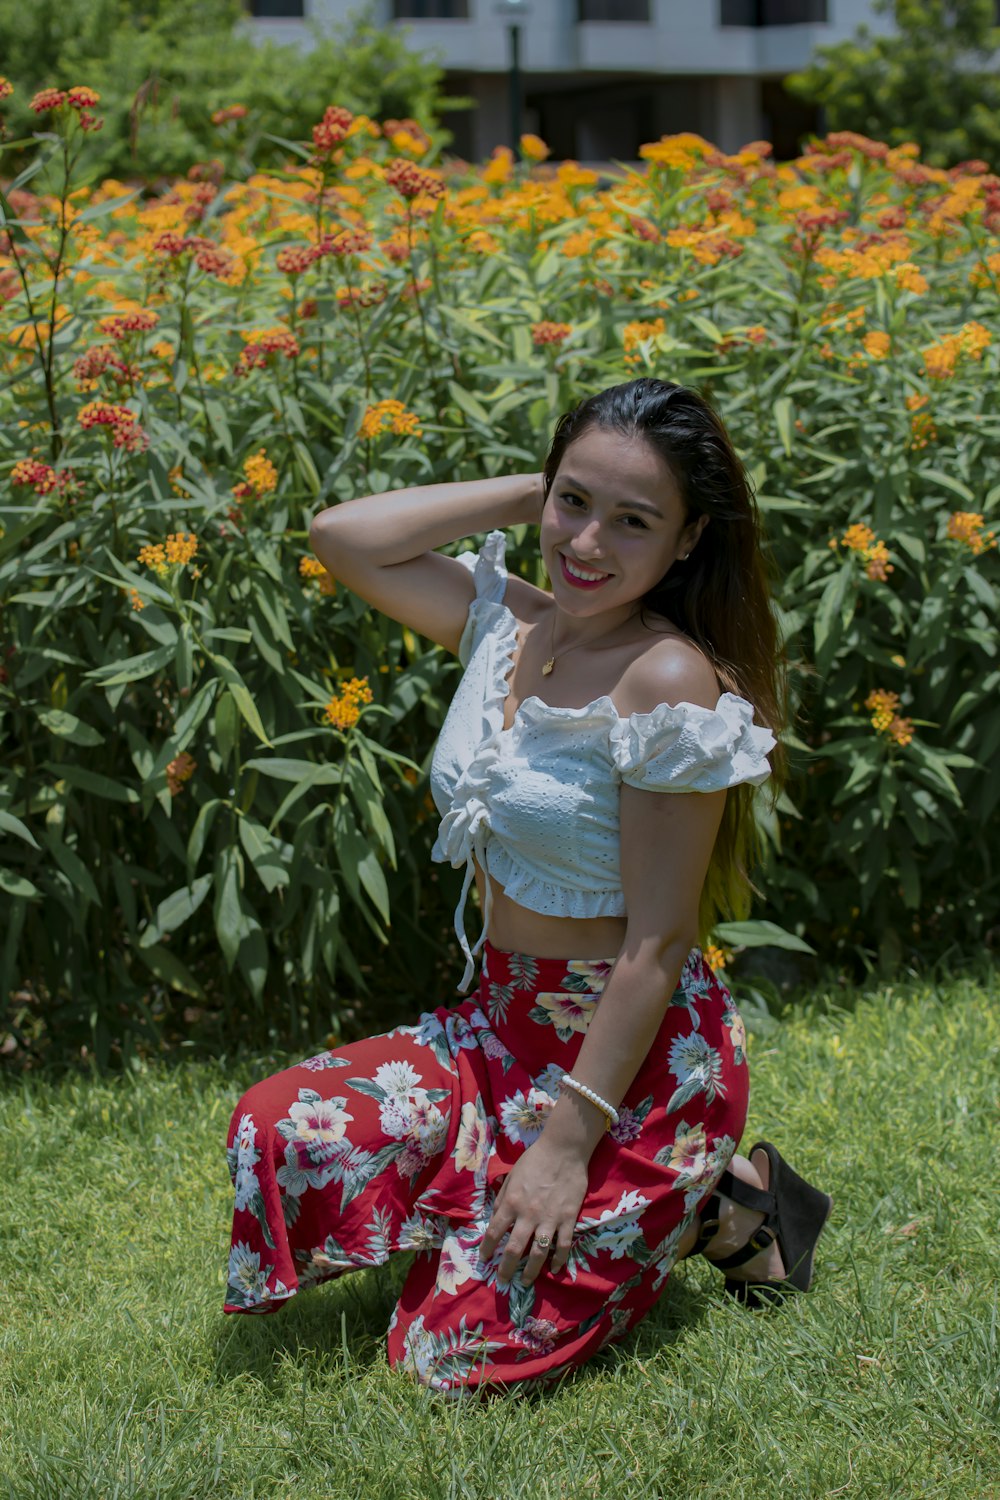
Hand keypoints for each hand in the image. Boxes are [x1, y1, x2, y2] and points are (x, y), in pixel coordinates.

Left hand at [480, 1142, 587, 1285]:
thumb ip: (502, 1198)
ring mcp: (549, 1218)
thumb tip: (495, 1218)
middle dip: (506, 1268)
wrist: (563, 1149)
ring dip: (531, 1271)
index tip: (484, 1258)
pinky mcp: (568, 1219)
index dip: (487, 1248)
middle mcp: (528, 1214)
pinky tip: (555, 1269)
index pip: (494, 1232)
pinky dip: (559, 1260)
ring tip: (526, 1282)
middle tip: (503, 1280)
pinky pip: (563, 1245)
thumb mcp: (511, 1176)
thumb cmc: (534, 1159)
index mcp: (512, 1202)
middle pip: (514, 1249)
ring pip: (538, 1253)